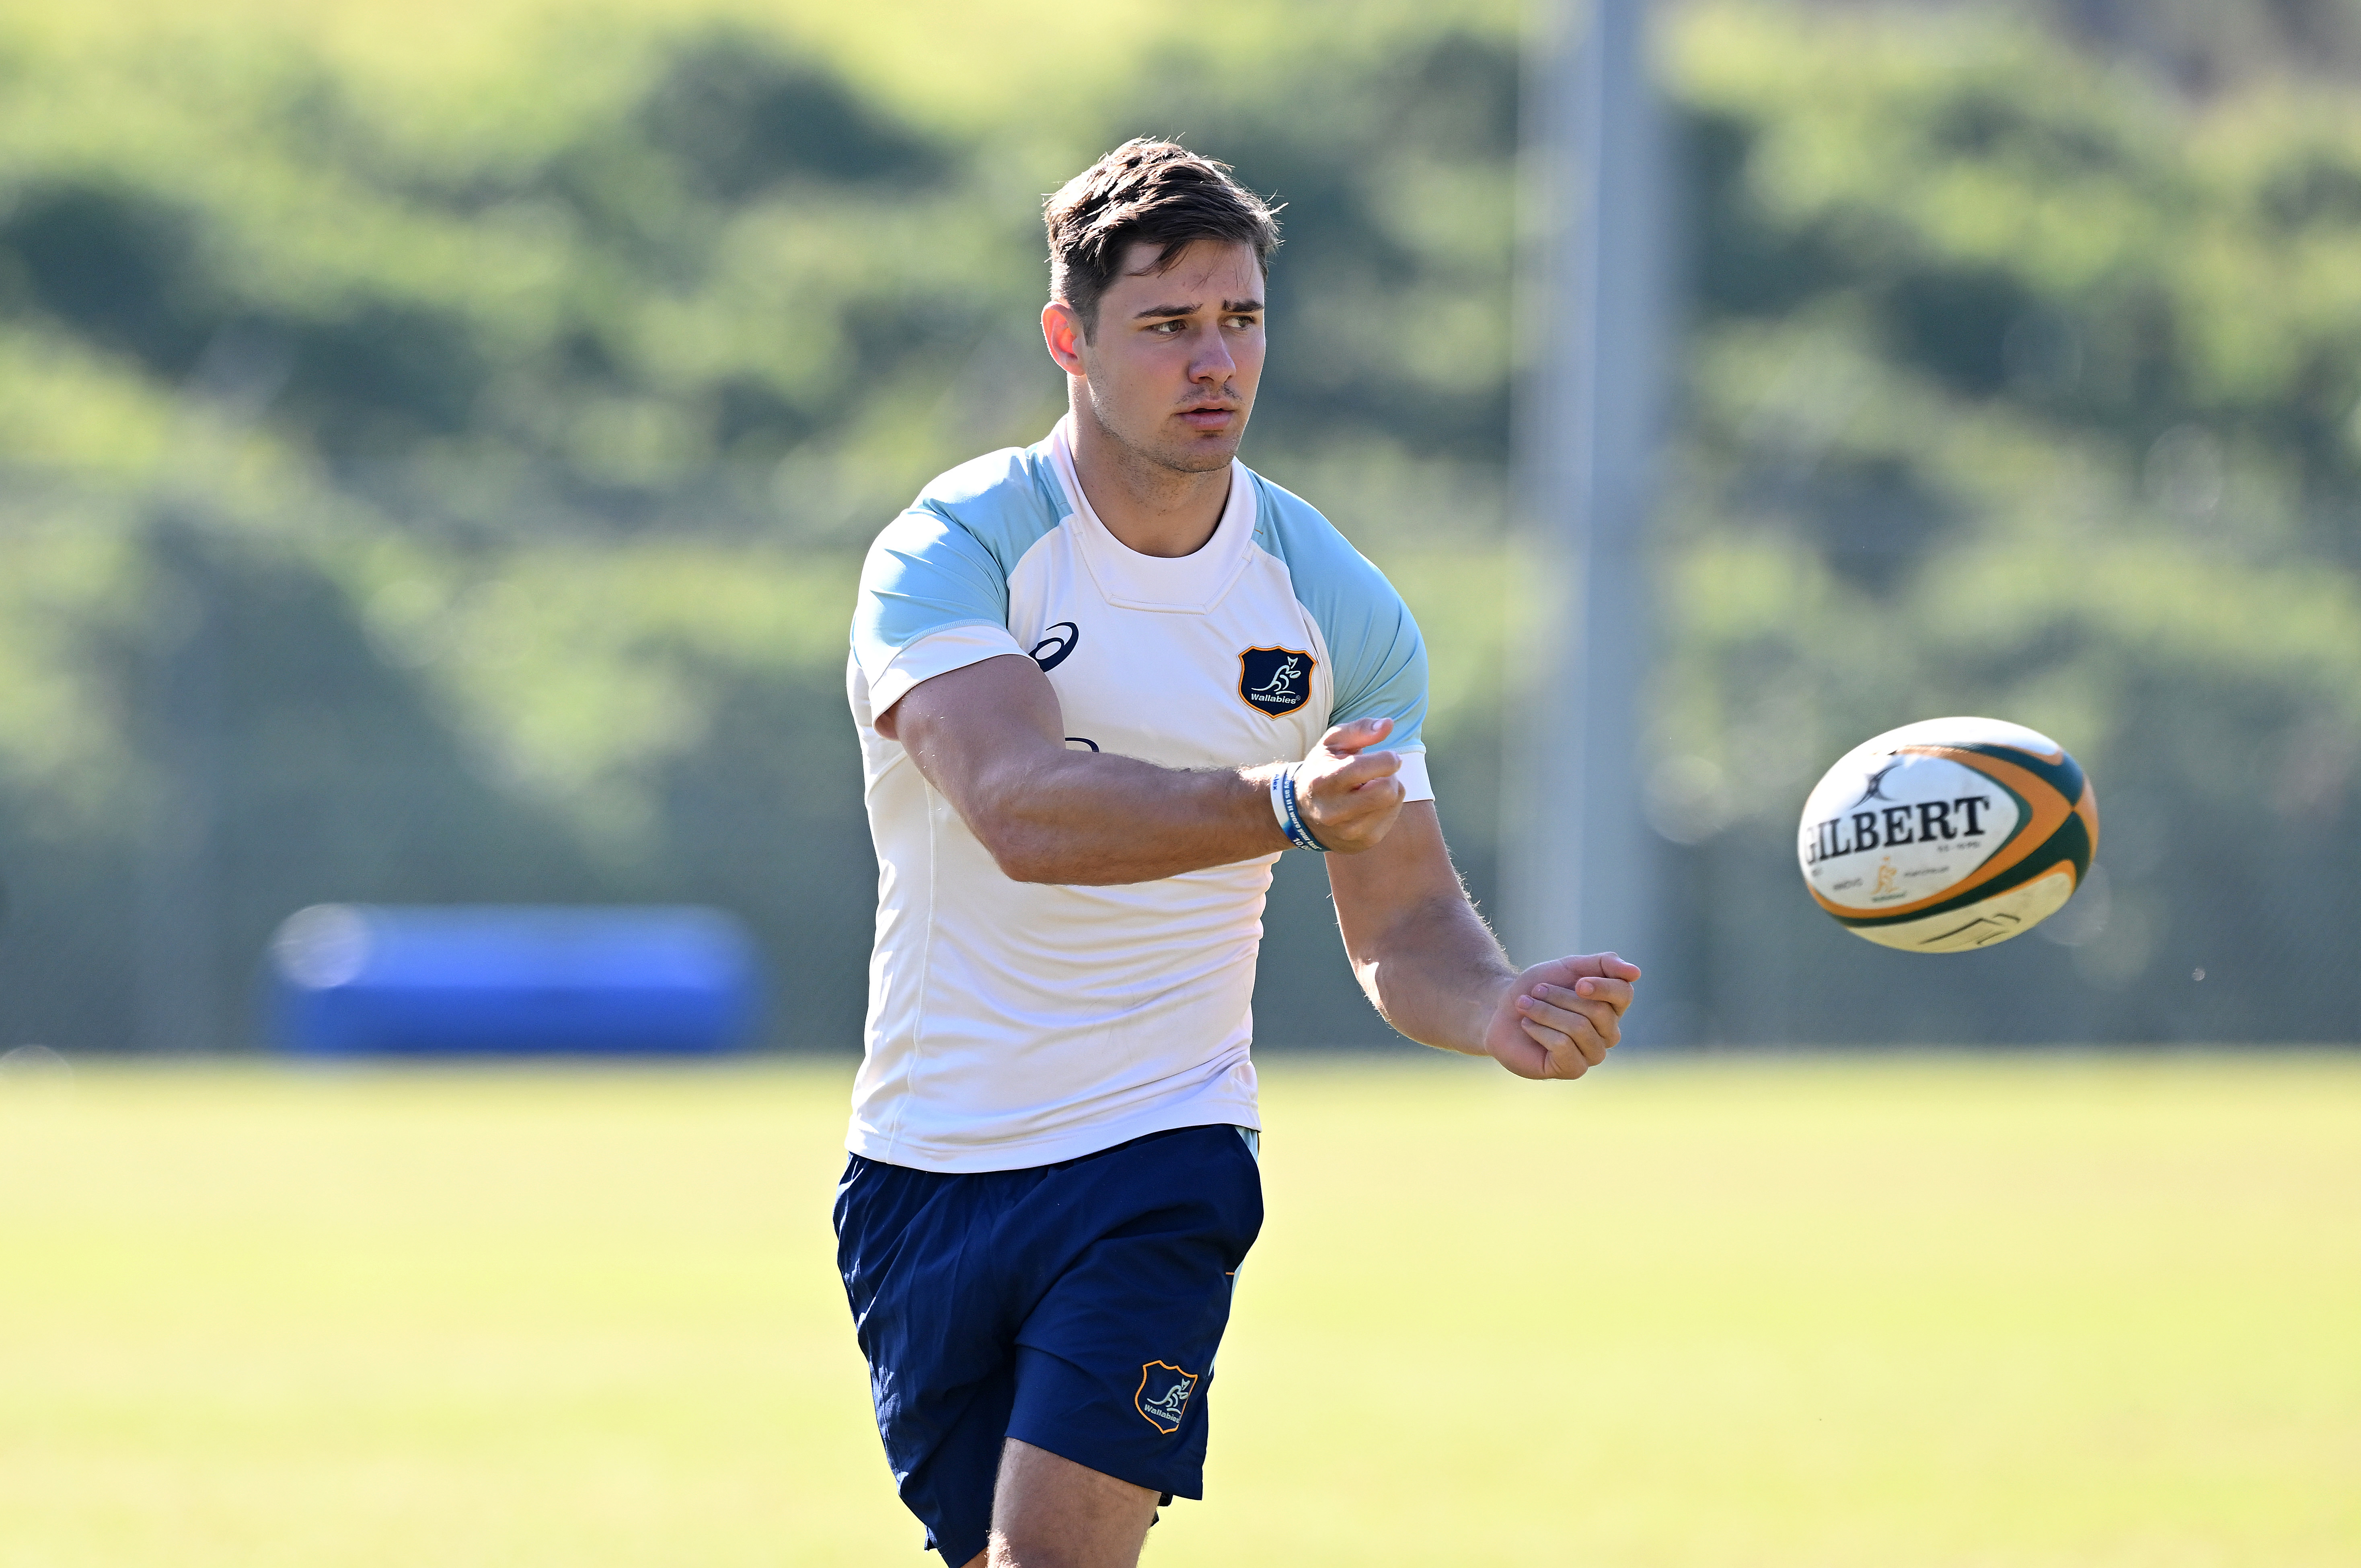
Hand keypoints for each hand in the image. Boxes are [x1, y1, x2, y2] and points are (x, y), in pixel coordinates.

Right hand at [1294, 717, 1406, 852]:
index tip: (1387, 756)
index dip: (1389, 758)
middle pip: (1388, 790)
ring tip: (1369, 787)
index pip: (1373, 768)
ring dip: (1389, 789)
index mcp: (1326, 781)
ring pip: (1393, 802)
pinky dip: (1387, 806)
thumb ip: (1360, 729)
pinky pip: (1391, 818)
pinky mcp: (1361, 843)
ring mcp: (1349, 831)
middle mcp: (1335, 811)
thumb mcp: (1332, 743)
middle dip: (1389, 775)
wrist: (1298, 813)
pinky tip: (1369, 803)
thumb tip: (1388, 724)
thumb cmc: (1320, 770)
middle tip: (1378, 773)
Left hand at [1483, 953, 1641, 1079]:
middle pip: (1598, 1011)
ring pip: (1579, 1028)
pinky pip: (1563, 1046)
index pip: (1624, 994)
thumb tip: (1636, 973)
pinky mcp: (1572, 1069)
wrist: (1501, 1009)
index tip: (1577, 982)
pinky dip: (1539, 1030)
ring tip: (1526, 1006)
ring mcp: (1592, 1054)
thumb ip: (1604, 964)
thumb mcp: (1569, 967)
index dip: (1602, 986)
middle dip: (1561, 997)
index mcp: (1612, 1007)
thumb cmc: (1537, 989)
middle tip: (1537, 991)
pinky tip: (1528, 1026)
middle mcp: (1608, 1033)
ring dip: (1545, 1011)